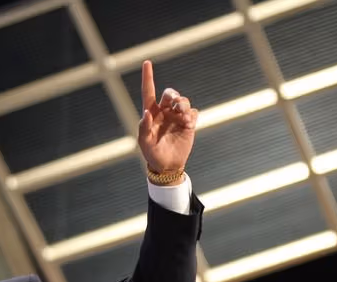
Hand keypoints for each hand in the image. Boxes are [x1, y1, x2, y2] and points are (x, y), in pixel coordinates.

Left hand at [138, 60, 198, 176]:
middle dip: (173, 94)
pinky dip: (191, 115)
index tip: (147, 62)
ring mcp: (177, 117)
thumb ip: (144, 127)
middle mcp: (164, 112)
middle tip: (174, 103)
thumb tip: (146, 112)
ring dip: (183, 104)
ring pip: (182, 100)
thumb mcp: (144, 142)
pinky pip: (193, 112)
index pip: (149, 91)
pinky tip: (188, 125)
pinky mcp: (188, 123)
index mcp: (151, 113)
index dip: (148, 77)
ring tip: (182, 116)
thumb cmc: (152, 153)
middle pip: (169, 93)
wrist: (167, 165)